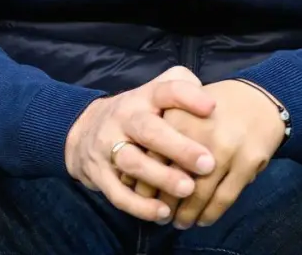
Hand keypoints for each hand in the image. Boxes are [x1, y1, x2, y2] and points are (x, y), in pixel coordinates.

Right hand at [64, 66, 217, 222]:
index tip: (212, 108)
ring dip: (161, 178)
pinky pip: (117, 192)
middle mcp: (125, 118)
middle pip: (149, 130)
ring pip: (133, 162)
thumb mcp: (158, 90)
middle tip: (208, 164)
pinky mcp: (98, 173)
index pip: (166, 91)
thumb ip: (185, 89)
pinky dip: (139, 205)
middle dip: (179, 148)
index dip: (189, 97)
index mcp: (145, 97)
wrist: (84, 128)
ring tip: (188, 190)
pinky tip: (162, 213)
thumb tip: (217, 101)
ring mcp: (108, 146)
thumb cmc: (140, 111)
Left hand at [135, 79, 286, 229]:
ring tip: (181, 222)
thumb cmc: (214, 108)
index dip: (145, 186)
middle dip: (165, 205)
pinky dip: (211, 214)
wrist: (260, 97)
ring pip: (199, 195)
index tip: (145, 199)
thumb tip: (133, 178)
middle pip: (174, 181)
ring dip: (187, 215)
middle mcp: (201, 133)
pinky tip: (203, 220)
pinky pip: (224, 198)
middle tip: (162, 217)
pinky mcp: (248, 161)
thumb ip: (159, 137)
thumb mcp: (182, 110)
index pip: (152, 161)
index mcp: (179, 117)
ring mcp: (227, 149)